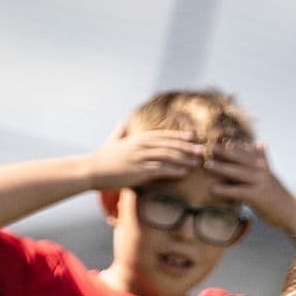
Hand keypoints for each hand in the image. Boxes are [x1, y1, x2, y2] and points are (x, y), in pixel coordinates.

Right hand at [86, 129, 203, 192]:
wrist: (92, 169)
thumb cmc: (102, 157)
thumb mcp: (113, 140)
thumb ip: (120, 131)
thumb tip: (122, 123)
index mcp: (138, 138)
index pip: (163, 135)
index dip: (180, 136)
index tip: (193, 137)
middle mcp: (141, 145)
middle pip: (170, 144)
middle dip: (188, 147)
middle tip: (203, 150)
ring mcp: (140, 157)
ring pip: (168, 155)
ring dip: (185, 159)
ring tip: (198, 163)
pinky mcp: (139, 170)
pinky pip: (161, 169)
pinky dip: (174, 170)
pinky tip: (185, 172)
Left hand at [205, 140, 285, 211]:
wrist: (291, 212)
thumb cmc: (278, 195)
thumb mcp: (270, 174)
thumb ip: (264, 159)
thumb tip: (261, 143)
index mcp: (262, 164)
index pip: (243, 150)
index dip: (229, 144)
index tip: (214, 138)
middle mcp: (261, 170)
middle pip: (239, 157)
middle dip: (223, 151)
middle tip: (206, 146)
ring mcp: (260, 182)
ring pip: (238, 172)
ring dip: (221, 168)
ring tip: (206, 165)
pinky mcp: (258, 196)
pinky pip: (238, 191)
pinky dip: (225, 190)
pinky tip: (212, 189)